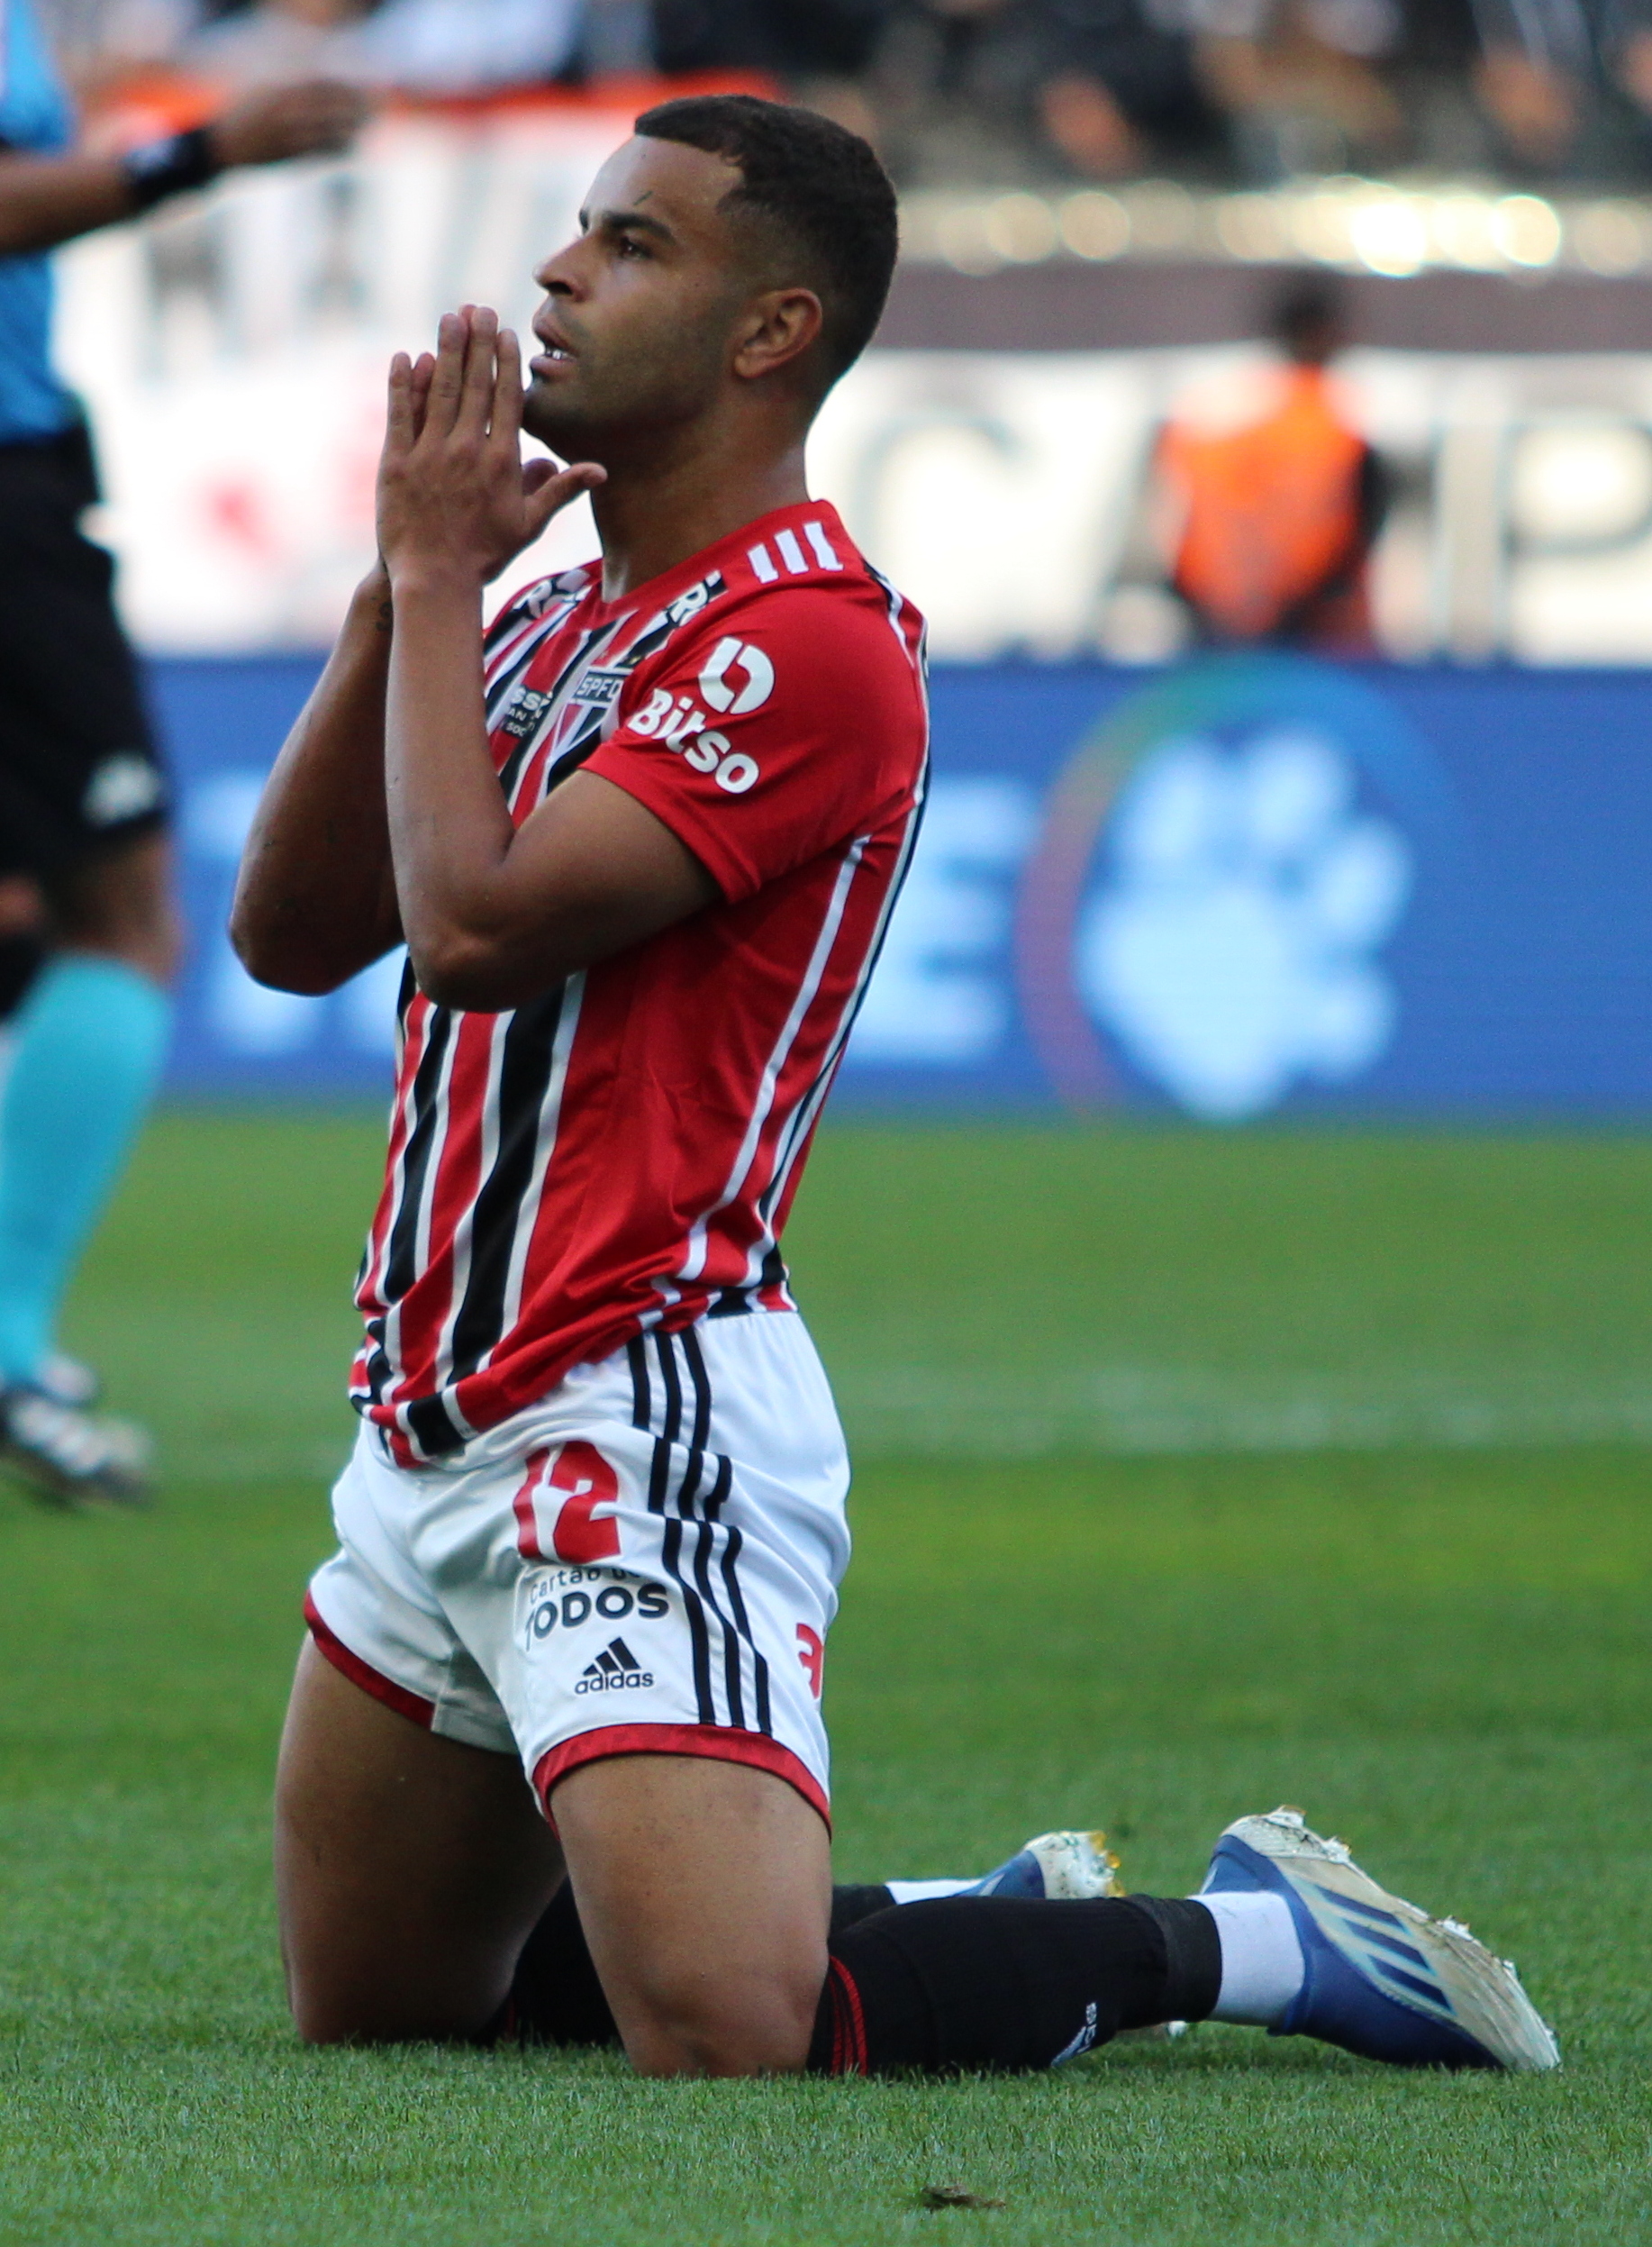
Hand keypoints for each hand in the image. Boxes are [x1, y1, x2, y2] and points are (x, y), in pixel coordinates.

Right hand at [207, 80, 368, 169]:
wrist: (226, 147)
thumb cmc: (249, 116)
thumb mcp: (267, 92)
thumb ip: (293, 88)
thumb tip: (326, 85)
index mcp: (280, 92)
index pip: (321, 86)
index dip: (344, 89)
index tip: (360, 90)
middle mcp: (286, 113)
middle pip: (331, 108)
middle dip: (355, 109)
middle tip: (372, 110)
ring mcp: (289, 136)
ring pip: (331, 133)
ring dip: (353, 130)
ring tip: (365, 127)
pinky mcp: (292, 158)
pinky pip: (324, 152)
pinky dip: (341, 148)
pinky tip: (352, 145)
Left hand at [377, 305, 604, 589]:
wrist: (435, 580)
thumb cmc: (485, 555)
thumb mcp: (528, 525)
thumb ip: (560, 489)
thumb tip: (599, 470)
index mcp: (501, 462)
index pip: (506, 399)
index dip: (505, 362)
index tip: (504, 332)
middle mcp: (467, 450)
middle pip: (474, 384)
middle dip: (476, 342)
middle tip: (477, 308)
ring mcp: (430, 454)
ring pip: (440, 391)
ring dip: (445, 350)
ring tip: (449, 318)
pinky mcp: (397, 462)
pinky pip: (400, 414)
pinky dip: (403, 384)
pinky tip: (407, 357)